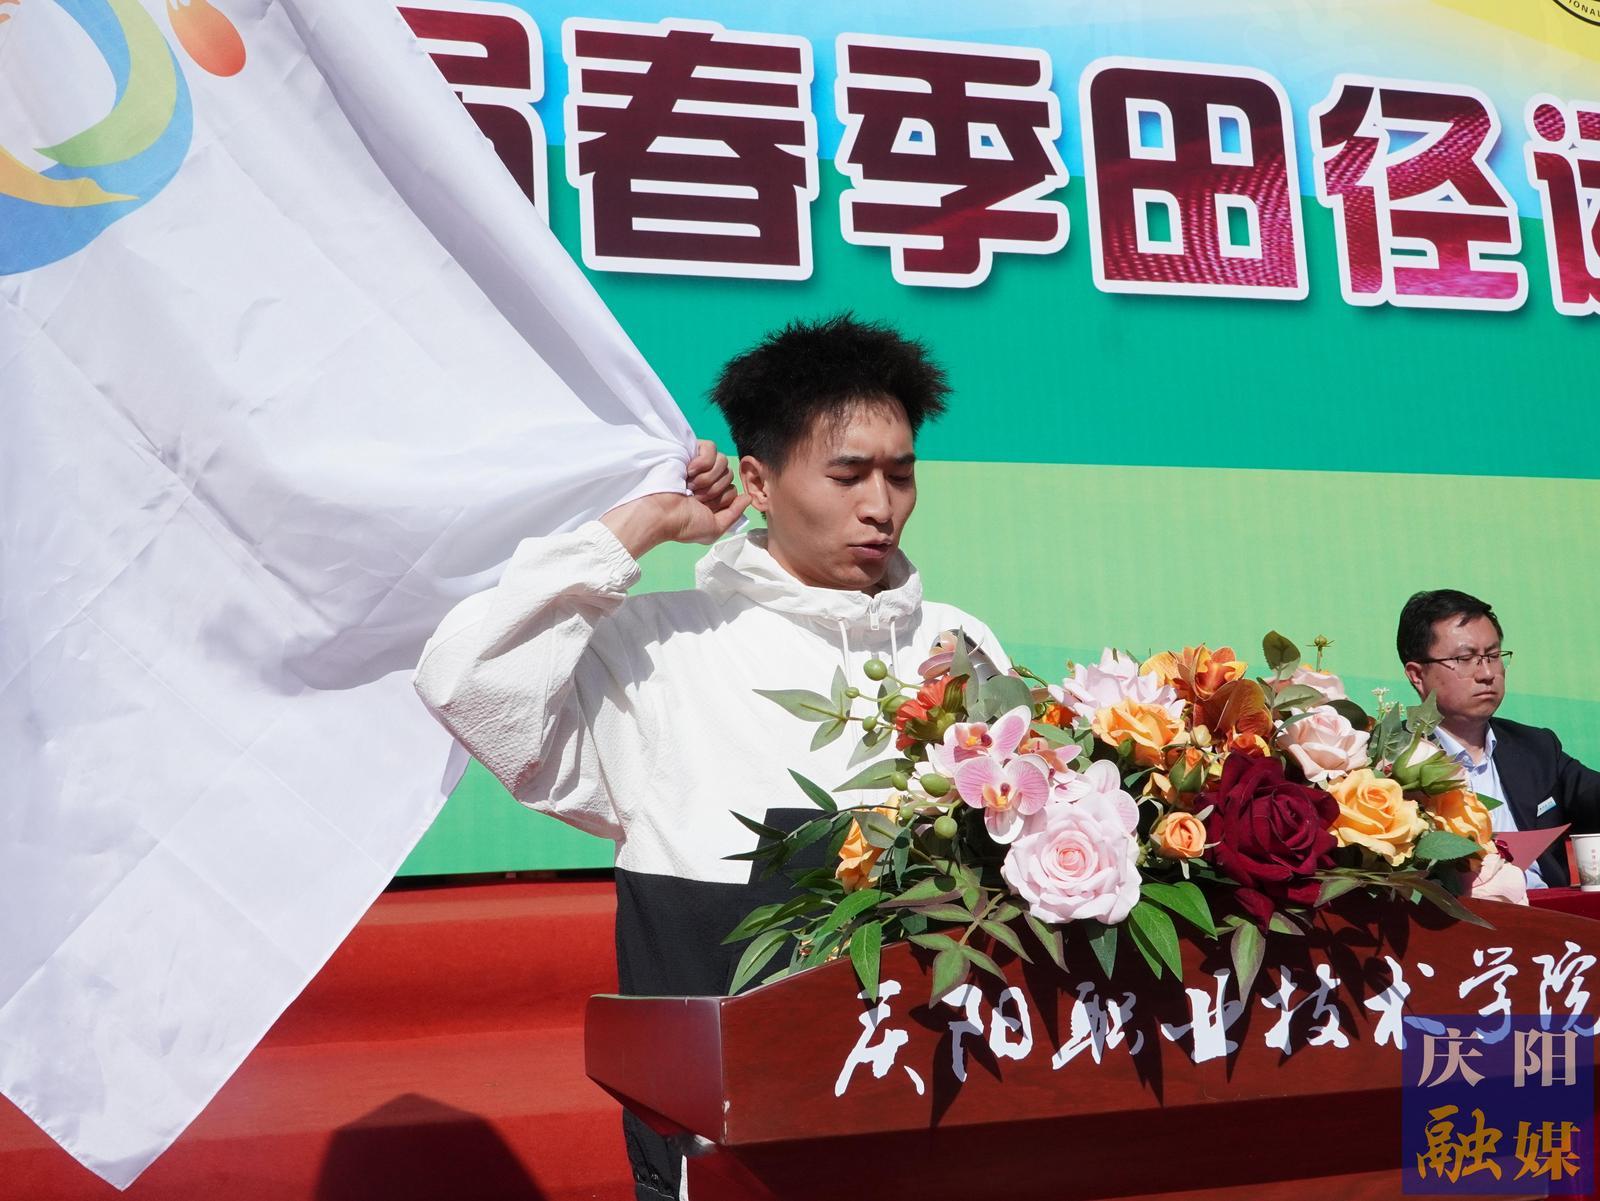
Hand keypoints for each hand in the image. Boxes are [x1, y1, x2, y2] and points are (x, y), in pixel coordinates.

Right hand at [601, 440, 746, 557]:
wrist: (660, 513)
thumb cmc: (684, 524)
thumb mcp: (714, 528)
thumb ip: (734, 514)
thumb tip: (747, 497)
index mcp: (711, 497)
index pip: (733, 490)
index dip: (723, 499)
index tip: (704, 507)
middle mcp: (706, 480)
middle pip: (729, 475)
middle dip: (715, 490)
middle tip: (696, 497)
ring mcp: (698, 465)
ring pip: (723, 462)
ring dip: (708, 478)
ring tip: (691, 486)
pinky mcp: (690, 451)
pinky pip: (710, 447)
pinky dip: (703, 461)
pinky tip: (689, 471)